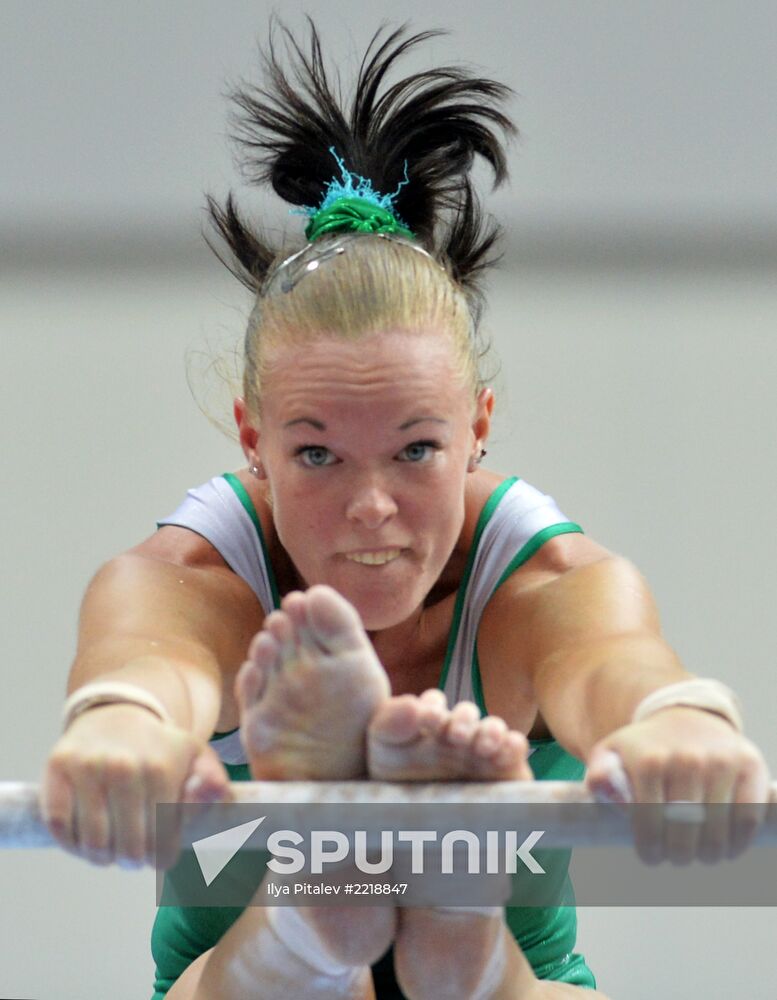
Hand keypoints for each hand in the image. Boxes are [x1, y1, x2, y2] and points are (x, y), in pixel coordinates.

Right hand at [39, 703, 231, 870]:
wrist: (117, 715)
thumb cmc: (160, 748)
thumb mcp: (196, 758)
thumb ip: (213, 783)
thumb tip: (214, 793)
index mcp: (161, 769)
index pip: (161, 843)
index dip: (161, 857)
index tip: (159, 853)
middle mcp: (123, 767)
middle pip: (127, 849)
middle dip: (133, 860)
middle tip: (133, 855)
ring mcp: (87, 767)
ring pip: (93, 843)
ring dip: (102, 857)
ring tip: (110, 849)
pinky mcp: (57, 768)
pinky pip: (59, 826)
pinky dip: (71, 842)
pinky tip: (84, 838)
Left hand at [585, 707, 769, 863]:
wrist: (684, 718)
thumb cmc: (644, 748)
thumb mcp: (611, 755)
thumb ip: (600, 776)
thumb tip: (607, 792)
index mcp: (649, 760)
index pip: (650, 823)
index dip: (650, 848)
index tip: (651, 856)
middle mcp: (687, 759)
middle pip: (685, 831)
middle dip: (678, 854)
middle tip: (676, 856)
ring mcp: (721, 761)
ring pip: (718, 831)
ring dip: (708, 853)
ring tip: (700, 854)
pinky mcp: (750, 766)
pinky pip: (748, 818)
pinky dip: (737, 841)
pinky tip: (725, 846)